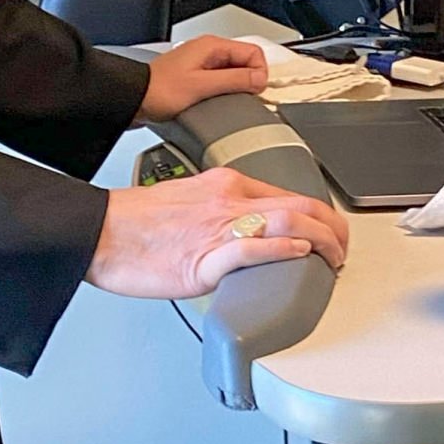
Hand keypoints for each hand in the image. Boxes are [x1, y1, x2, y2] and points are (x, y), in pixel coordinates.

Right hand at [88, 168, 347, 299]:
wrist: (102, 231)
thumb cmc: (136, 224)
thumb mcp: (188, 203)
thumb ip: (221, 215)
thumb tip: (244, 237)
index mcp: (226, 184)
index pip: (289, 195)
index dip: (319, 217)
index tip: (328, 235)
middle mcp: (229, 199)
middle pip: (301, 205)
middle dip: (334, 229)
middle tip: (342, 252)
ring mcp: (219, 226)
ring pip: (289, 222)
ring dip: (322, 242)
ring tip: (334, 259)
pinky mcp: (206, 256)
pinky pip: (255, 248)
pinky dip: (285, 250)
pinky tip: (300, 256)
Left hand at [134, 36, 267, 124]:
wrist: (134, 100)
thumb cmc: (159, 90)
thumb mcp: (202, 86)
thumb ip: (234, 81)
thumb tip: (260, 79)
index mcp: (212, 47)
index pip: (253, 52)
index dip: (259, 73)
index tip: (255, 91)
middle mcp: (208, 52)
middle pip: (245, 62)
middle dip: (250, 81)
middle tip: (245, 99)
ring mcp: (202, 65)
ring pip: (234, 73)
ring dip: (237, 88)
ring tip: (229, 102)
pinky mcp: (196, 78)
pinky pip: (221, 82)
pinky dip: (225, 92)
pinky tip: (217, 104)